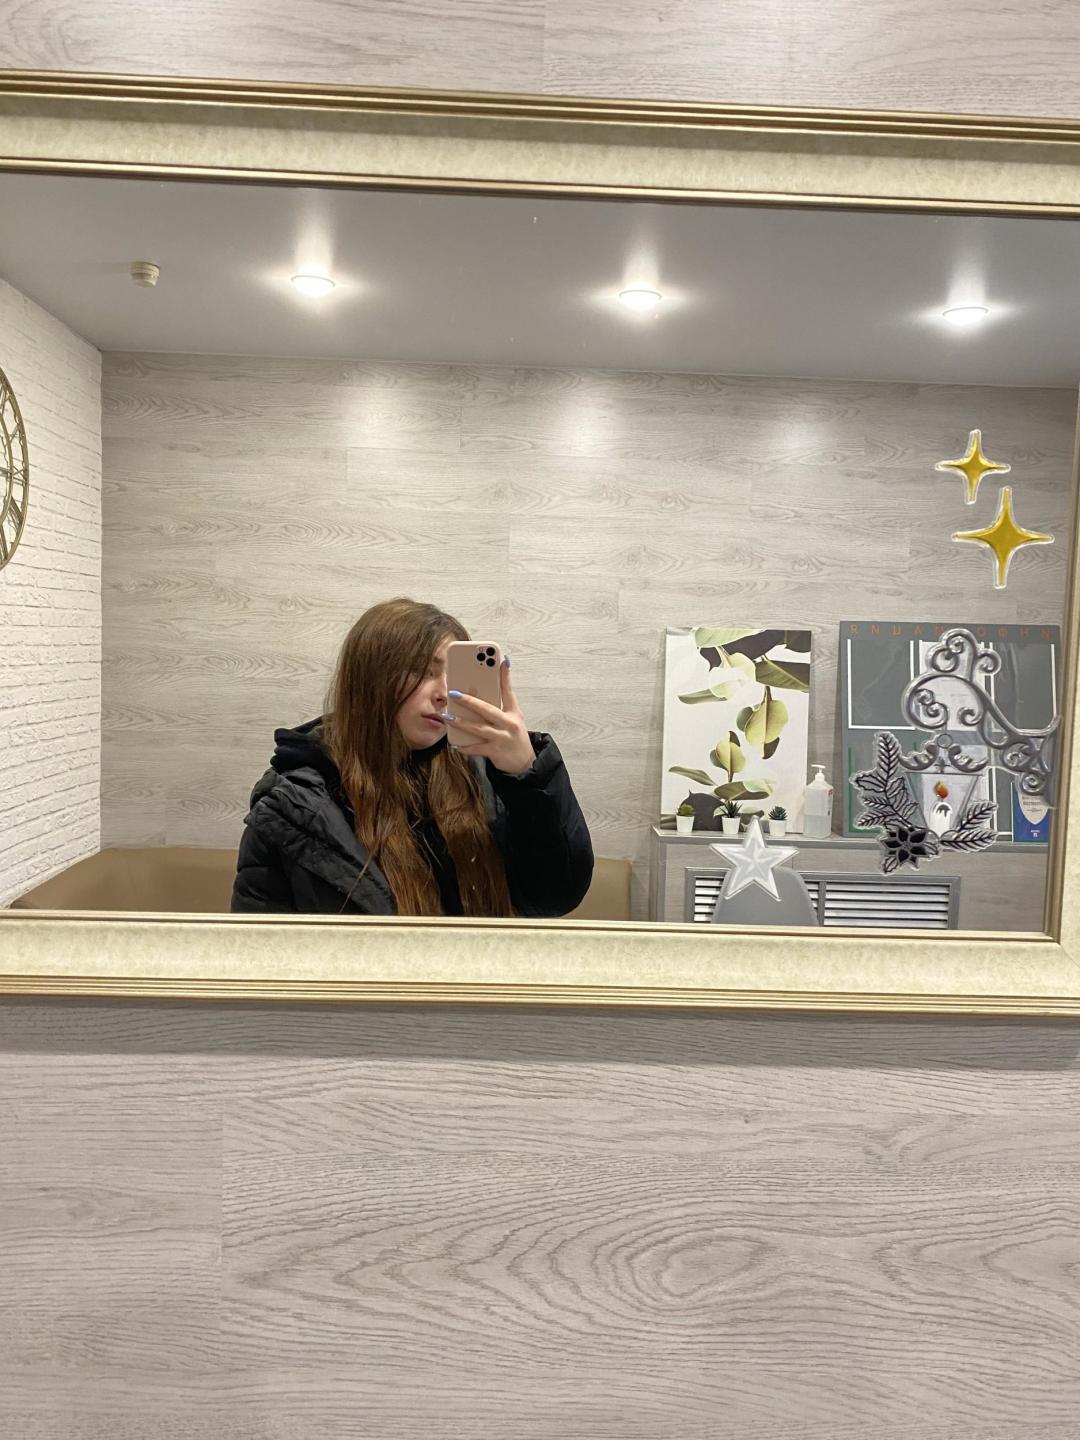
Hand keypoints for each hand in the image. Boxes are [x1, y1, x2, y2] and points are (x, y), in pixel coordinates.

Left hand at [442, 658, 534, 774]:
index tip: (501, 660)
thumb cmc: (514, 736)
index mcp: (513, 712)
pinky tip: (454, 743)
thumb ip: (500, 705)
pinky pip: (476, 748)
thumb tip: (483, 689)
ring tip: (447, 716)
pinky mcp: (496, 752)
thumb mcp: (513, 718)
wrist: (524, 762)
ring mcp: (502, 738)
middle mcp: (509, 724)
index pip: (508, 691)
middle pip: (487, 709)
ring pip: (478, 728)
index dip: (505, 676)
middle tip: (454, 693)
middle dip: (469, 700)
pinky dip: (464, 746)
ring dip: (461, 722)